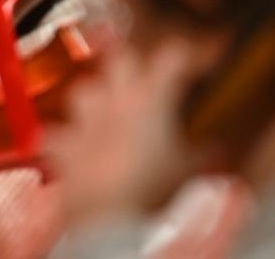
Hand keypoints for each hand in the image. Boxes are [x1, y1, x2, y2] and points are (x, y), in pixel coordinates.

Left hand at [43, 36, 207, 227]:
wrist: (109, 216)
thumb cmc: (152, 189)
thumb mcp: (191, 170)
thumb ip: (205, 153)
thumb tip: (217, 149)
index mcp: (151, 97)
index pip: (171, 57)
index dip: (184, 57)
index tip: (192, 64)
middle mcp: (114, 99)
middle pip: (121, 58)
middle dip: (133, 63)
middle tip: (146, 77)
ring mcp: (85, 118)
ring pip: (84, 88)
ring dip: (96, 96)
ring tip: (108, 110)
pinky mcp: (63, 142)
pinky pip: (57, 132)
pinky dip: (65, 138)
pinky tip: (73, 146)